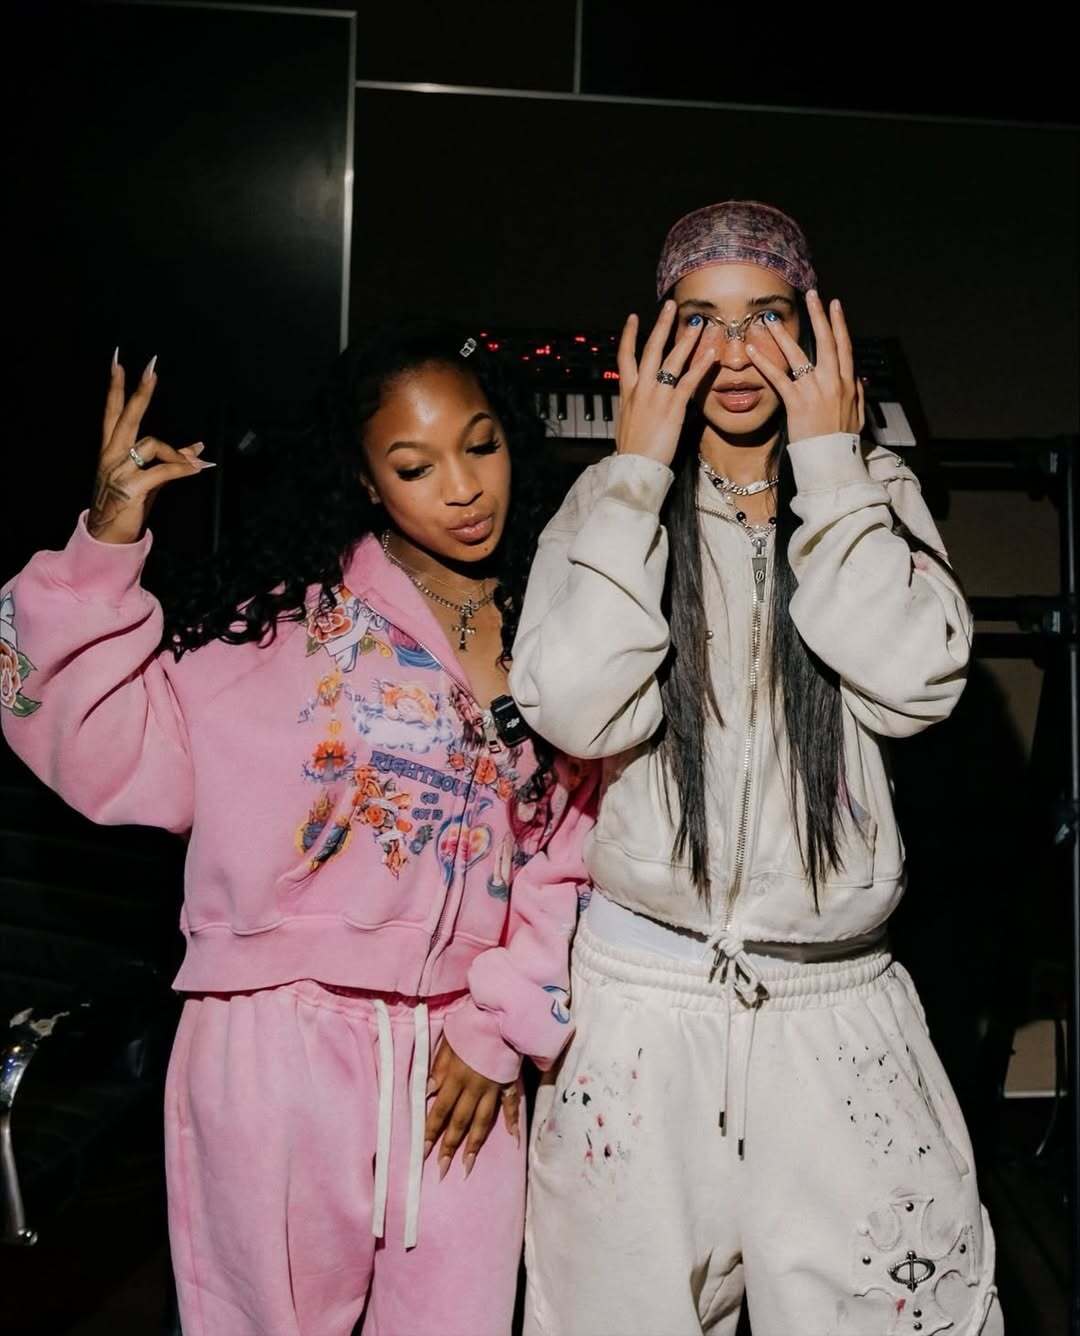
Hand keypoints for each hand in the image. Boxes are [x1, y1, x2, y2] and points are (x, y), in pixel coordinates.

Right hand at [88, 352, 212, 543]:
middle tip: (151, 368)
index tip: (118, 361)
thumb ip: (172, 460)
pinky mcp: (131, 488)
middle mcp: (111, 455)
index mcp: (111, 449)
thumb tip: (199, 448)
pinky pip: (163, 471)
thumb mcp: (150, 478)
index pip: (112, 412)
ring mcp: (118, 471)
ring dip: (177, 454)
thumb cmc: (128, 504)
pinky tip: (197, 468)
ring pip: (152, 444)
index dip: (115, 387)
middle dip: (141, 392)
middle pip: (127, 416)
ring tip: (193, 464)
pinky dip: (183, 469)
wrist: (108, 535)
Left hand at [423, 1038, 519, 1178]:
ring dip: (474, 1144)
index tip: (422, 1152)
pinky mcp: (509, 1082)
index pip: (440, 1110)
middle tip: (441, 1169)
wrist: (502, 1014)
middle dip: (450, 1146)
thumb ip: (438, 1067)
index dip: (430, 1131)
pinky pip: (511, 1105)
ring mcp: (494, 1087)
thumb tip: (427, 1093)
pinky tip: (512, 1138)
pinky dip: (512, 1121)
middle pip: (460, 1121)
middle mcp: (474, 1086)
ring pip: (483, 1121)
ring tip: (467, 1166)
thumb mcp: (449, 1041)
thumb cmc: (471, 1025)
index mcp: (456, 1076)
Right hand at [615, 300, 719, 466]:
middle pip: (650, 349)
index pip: (625, 357)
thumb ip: (634, 409)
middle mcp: (640, 389)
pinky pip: (689, 381)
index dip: (629, 336)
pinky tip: (711, 353)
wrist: (634, 467)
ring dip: (686, 339)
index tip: (633, 318)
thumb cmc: (632, 452)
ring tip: (699, 323)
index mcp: (627, 393)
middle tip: (670, 305)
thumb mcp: (627, 425)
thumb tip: (637, 406)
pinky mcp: (673, 408)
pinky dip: (700, 366)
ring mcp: (657, 397)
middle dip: (661, 325)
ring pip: (672, 360)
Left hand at [746, 290, 864, 443]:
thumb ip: (858, 395)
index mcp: (848, 383)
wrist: (831, 460)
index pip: (844, 346)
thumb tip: (859, 379)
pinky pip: (778, 378)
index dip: (839, 324)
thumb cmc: (842, 441)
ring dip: (784, 335)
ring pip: (799, 356)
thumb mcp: (857, 416)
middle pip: (826, 341)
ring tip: (771, 320)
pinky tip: (753, 350)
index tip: (835, 304)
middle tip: (812, 295)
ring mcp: (814, 391)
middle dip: (819, 316)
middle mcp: (833, 382)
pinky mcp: (797, 402)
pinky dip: (764, 363)